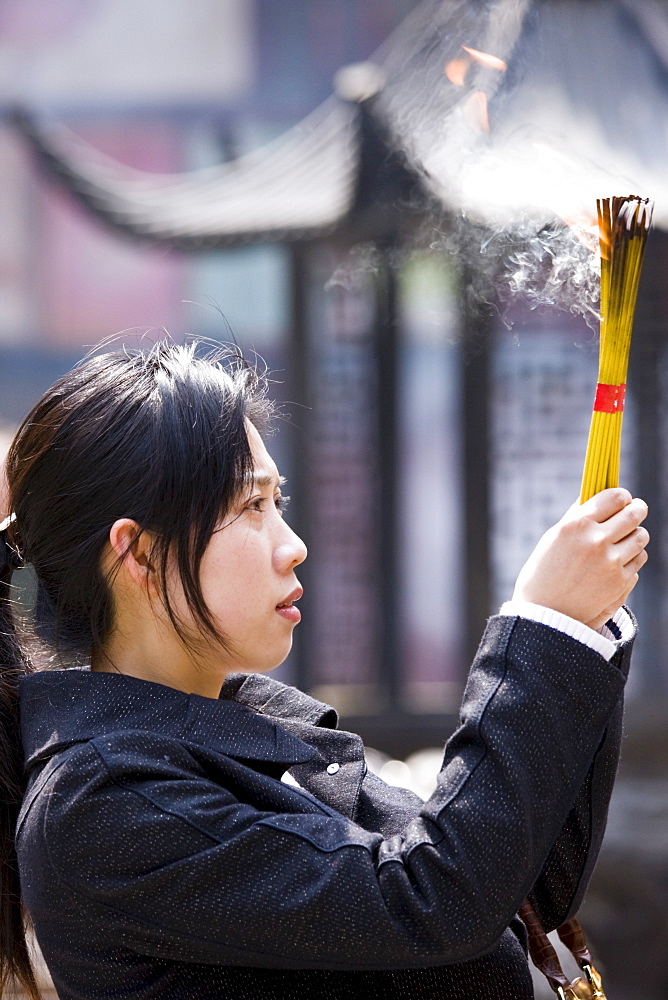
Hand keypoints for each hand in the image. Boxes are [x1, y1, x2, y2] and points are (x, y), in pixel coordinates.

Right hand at [512, 488, 648, 629]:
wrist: (545, 615)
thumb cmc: (544, 573)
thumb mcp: (553, 538)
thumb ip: (577, 516)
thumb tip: (594, 494)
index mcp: (576, 526)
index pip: (614, 497)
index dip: (622, 496)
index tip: (623, 499)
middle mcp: (596, 542)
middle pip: (634, 514)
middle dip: (637, 509)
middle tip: (636, 510)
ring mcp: (611, 563)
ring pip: (641, 537)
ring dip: (635, 534)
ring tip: (625, 538)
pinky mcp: (621, 582)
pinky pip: (639, 560)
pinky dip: (632, 558)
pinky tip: (618, 561)